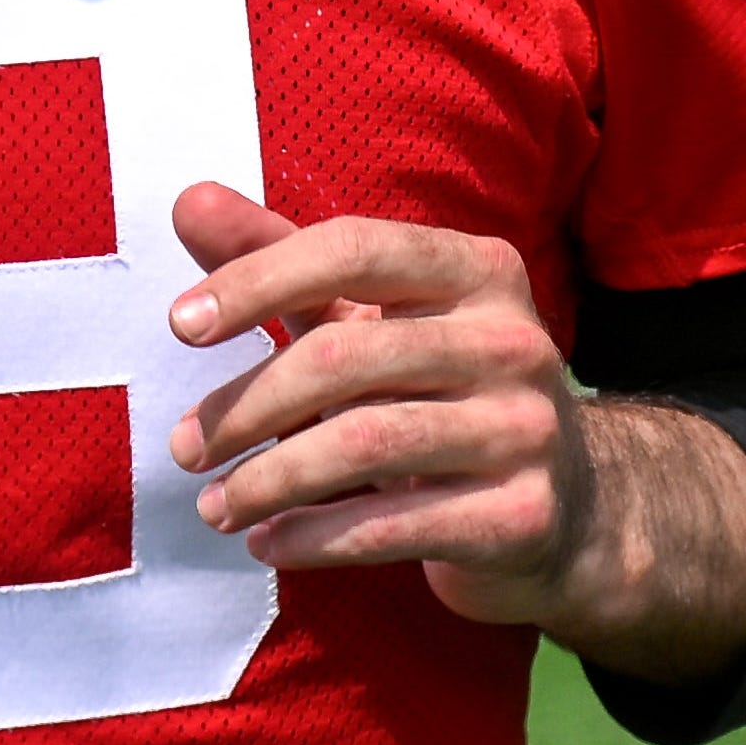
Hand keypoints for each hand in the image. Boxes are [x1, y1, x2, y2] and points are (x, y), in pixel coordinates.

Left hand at [161, 182, 745, 674]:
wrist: (566, 510)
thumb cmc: (436, 394)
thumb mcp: (366, 318)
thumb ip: (280, 262)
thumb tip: (187, 201)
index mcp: (477, 269)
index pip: (352, 249)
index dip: (257, 280)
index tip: (180, 324)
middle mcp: (513, 340)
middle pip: (345, 357)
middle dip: (246, 406)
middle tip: (187, 447)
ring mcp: (526, 429)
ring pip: (364, 444)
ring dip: (268, 481)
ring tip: (214, 505)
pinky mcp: (523, 515)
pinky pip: (394, 524)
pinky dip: (313, 537)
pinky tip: (265, 543)